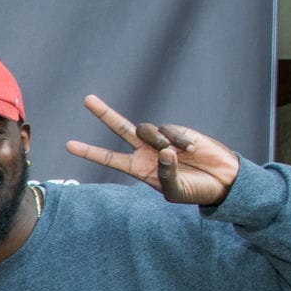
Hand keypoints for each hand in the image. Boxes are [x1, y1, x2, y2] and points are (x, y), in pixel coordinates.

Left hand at [65, 94, 240, 204]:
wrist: (222, 180)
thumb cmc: (195, 190)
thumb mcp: (177, 190)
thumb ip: (166, 174)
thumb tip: (163, 152)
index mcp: (137, 169)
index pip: (109, 159)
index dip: (90, 151)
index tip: (69, 145)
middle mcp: (144, 152)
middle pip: (120, 128)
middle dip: (105, 113)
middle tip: (87, 99)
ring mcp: (160, 139)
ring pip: (147, 129)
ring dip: (159, 141)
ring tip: (177, 154)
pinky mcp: (177, 130)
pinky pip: (170, 130)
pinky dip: (180, 141)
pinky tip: (193, 151)